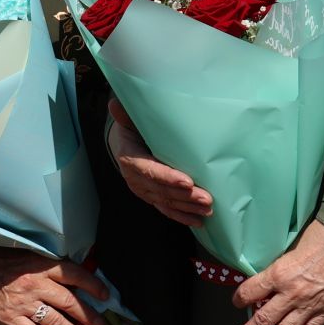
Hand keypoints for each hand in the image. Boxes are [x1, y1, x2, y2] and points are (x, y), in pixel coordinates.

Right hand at [0, 243, 108, 324]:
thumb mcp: (26, 253)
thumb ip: (47, 264)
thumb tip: (72, 275)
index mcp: (41, 265)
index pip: (75, 274)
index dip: (93, 285)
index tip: (104, 295)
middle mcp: (35, 284)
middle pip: (69, 302)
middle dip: (87, 315)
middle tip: (98, 324)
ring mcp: (22, 304)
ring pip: (55, 321)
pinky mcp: (9, 319)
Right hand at [109, 98, 211, 225]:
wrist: (123, 142)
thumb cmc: (131, 128)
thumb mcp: (128, 119)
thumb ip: (126, 114)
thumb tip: (115, 104)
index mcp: (129, 158)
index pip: (149, 171)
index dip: (167, 178)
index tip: (187, 181)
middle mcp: (135, 178)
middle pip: (161, 190)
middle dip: (185, 196)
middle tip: (206, 198)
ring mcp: (143, 190)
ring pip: (166, 202)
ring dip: (187, 207)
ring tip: (207, 209)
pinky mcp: (151, 196)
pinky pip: (166, 209)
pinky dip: (182, 216)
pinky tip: (198, 221)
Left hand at [230, 221, 323, 324]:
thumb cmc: (321, 236)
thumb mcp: (291, 247)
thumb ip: (280, 267)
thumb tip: (269, 280)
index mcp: (279, 273)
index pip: (251, 291)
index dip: (240, 298)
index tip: (236, 302)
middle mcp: (291, 293)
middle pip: (263, 319)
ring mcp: (309, 305)